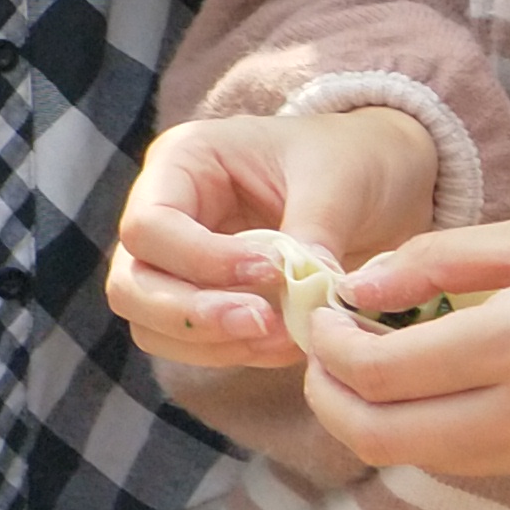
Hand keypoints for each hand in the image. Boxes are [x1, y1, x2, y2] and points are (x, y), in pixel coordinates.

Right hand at [107, 107, 444, 372]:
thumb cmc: (352, 158)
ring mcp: (176, 260)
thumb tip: (303, 295)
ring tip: (285, 338)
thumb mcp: (338, 180)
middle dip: (192, 315)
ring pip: (150, 324)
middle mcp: (163, 212)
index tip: (271, 273)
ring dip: (212, 342)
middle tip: (263, 323)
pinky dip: (233, 351)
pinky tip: (286, 344)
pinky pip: (191, 342)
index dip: (201, 260)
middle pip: (131, 283)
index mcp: (181, 162)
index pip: (150, 226)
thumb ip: (311, 233)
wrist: (378, 177)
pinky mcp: (203, 297)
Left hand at [286, 208, 509, 487]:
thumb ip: (444, 259)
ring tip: (389, 354)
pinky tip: (466, 375)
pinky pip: (489, 458)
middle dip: (333, 398)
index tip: (319, 314)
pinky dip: (452, 422)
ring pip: (431, 457)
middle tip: (327, 351)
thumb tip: (356, 285)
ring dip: (388, 414)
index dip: (327, 349)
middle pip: (384, 439)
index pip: (380, 374)